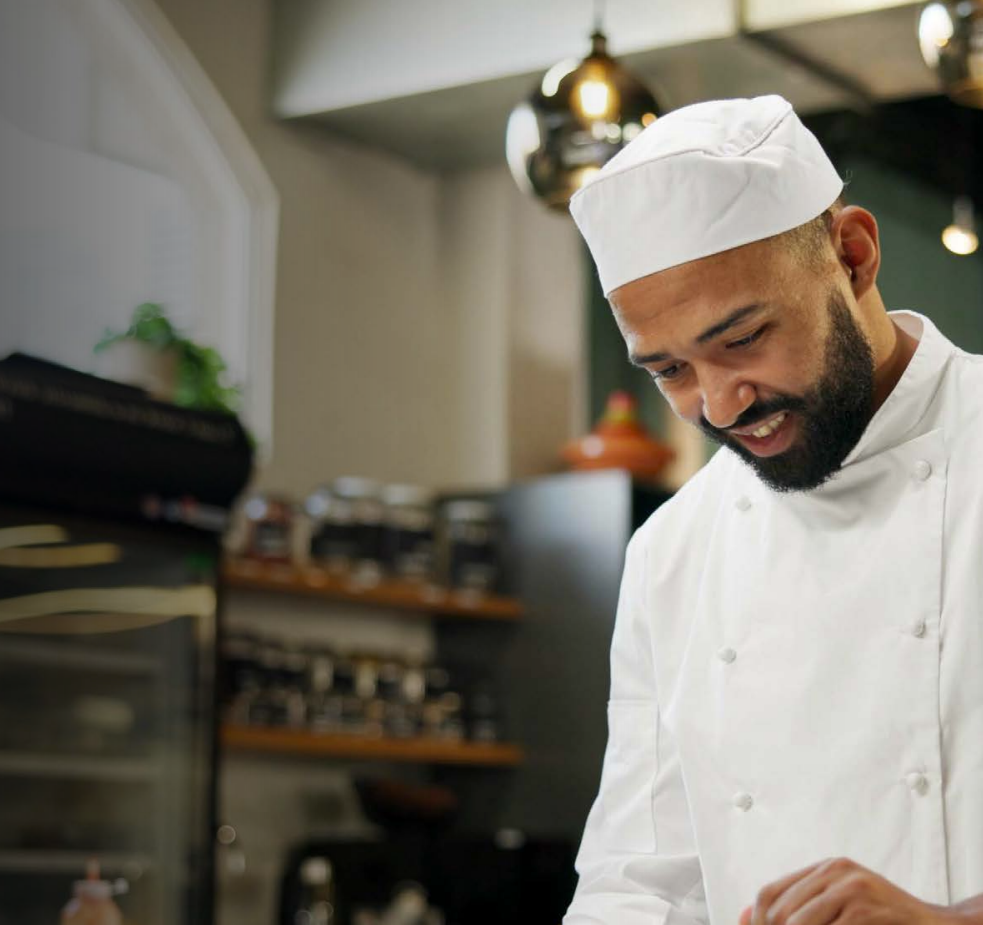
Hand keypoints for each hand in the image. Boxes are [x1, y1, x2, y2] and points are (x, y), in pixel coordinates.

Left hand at [738, 858, 945, 924]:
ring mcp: (852, 887)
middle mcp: (836, 871)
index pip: (770, 892)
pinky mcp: (867, 908)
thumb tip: (743, 916)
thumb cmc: (884, 921)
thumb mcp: (839, 907)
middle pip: (780, 910)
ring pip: (799, 923)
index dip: (756, 920)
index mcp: (826, 868)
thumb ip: (799, 908)